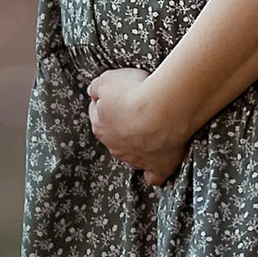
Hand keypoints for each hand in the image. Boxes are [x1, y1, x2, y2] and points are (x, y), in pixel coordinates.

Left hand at [86, 67, 190, 190]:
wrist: (163, 109)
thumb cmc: (135, 92)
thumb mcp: (107, 80)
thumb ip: (97, 88)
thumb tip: (94, 93)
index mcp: (101, 127)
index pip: (98, 114)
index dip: (108, 103)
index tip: (120, 95)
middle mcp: (116, 146)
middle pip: (116, 136)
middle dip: (124, 126)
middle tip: (139, 109)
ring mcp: (136, 158)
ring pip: (132, 155)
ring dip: (139, 144)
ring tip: (153, 130)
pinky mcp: (158, 166)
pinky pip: (153, 176)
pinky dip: (154, 172)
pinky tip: (158, 165)